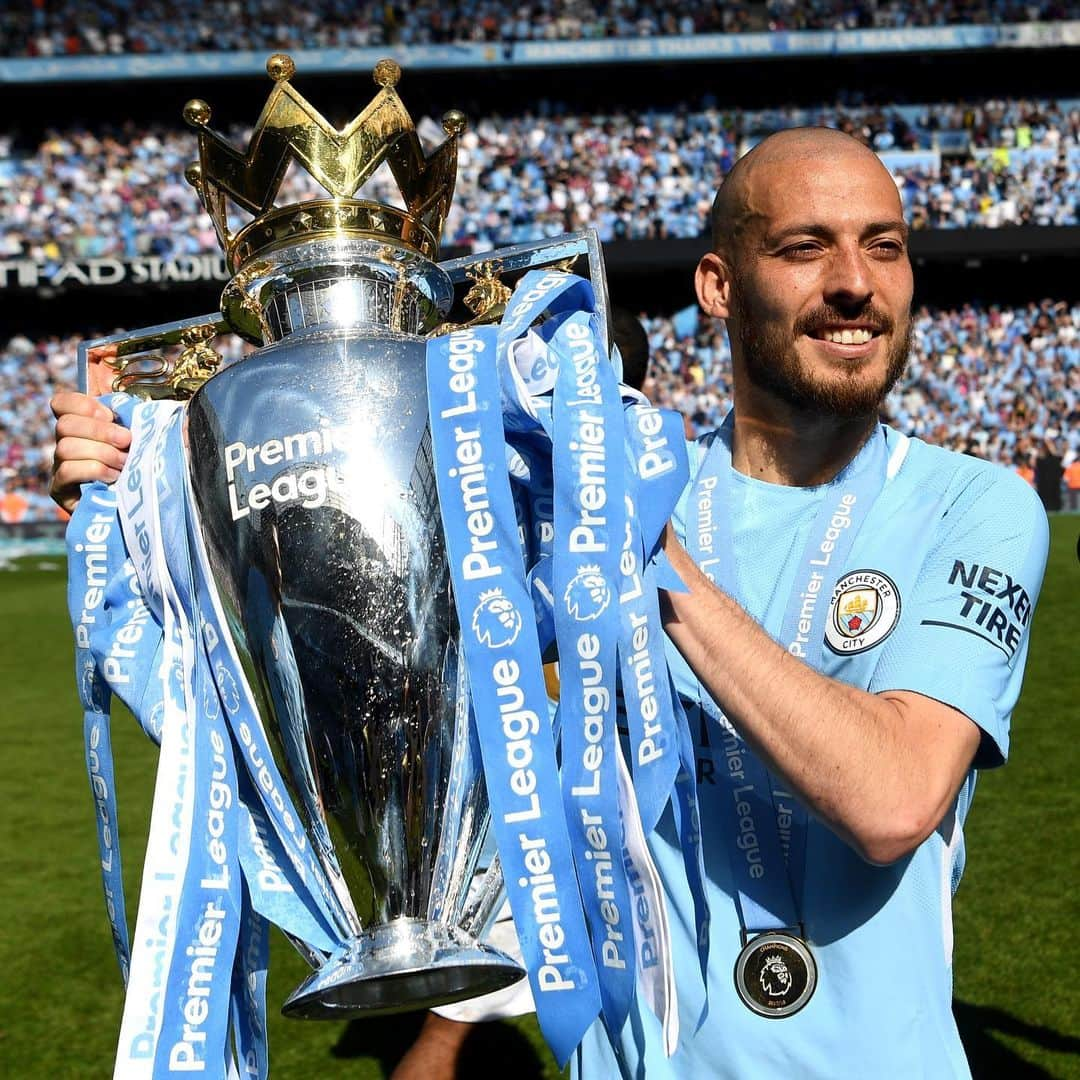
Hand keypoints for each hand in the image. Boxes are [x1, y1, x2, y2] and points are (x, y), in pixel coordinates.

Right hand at [49, 390, 130, 512]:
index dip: (83, 405)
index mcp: (82, 426)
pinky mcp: (60, 490)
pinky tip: (114, 477)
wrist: (140, 509)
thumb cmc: (144, 467)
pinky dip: (94, 470)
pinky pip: (67, 471)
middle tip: (127, 442)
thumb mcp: (142, 438)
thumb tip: (133, 402)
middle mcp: (65, 443)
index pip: (61, 403)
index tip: (111, 415)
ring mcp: (60, 467)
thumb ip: (132, 418)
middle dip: (101, 431)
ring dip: (102, 453)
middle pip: (64, 425)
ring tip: (124, 464)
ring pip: (65, 448)